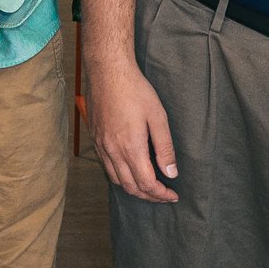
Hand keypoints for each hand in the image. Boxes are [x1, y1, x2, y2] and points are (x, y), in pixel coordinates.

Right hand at [86, 52, 177, 202]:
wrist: (108, 71)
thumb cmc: (135, 90)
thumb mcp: (158, 117)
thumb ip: (165, 148)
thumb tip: (171, 172)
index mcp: (131, 147)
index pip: (146, 183)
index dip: (161, 194)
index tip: (173, 195)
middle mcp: (112, 150)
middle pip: (130, 186)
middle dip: (148, 196)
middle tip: (163, 195)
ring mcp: (101, 145)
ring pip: (116, 179)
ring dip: (133, 188)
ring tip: (149, 186)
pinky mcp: (95, 138)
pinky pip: (107, 166)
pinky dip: (120, 176)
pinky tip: (130, 170)